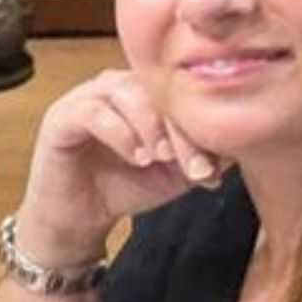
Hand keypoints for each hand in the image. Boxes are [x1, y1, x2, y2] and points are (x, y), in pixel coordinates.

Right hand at [14, 69, 222, 265]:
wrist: (80, 216)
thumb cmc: (128, 184)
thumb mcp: (175, 171)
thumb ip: (202, 155)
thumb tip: (238, 147)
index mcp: (147, 91)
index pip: (180, 96)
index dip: (199, 127)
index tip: (213, 167)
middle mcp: (119, 85)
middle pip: (157, 91)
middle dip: (179, 129)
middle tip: (193, 164)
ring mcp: (89, 95)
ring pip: (127, 93)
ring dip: (151, 125)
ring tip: (163, 156)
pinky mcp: (63, 115)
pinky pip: (94, 112)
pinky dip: (120, 132)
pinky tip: (136, 156)